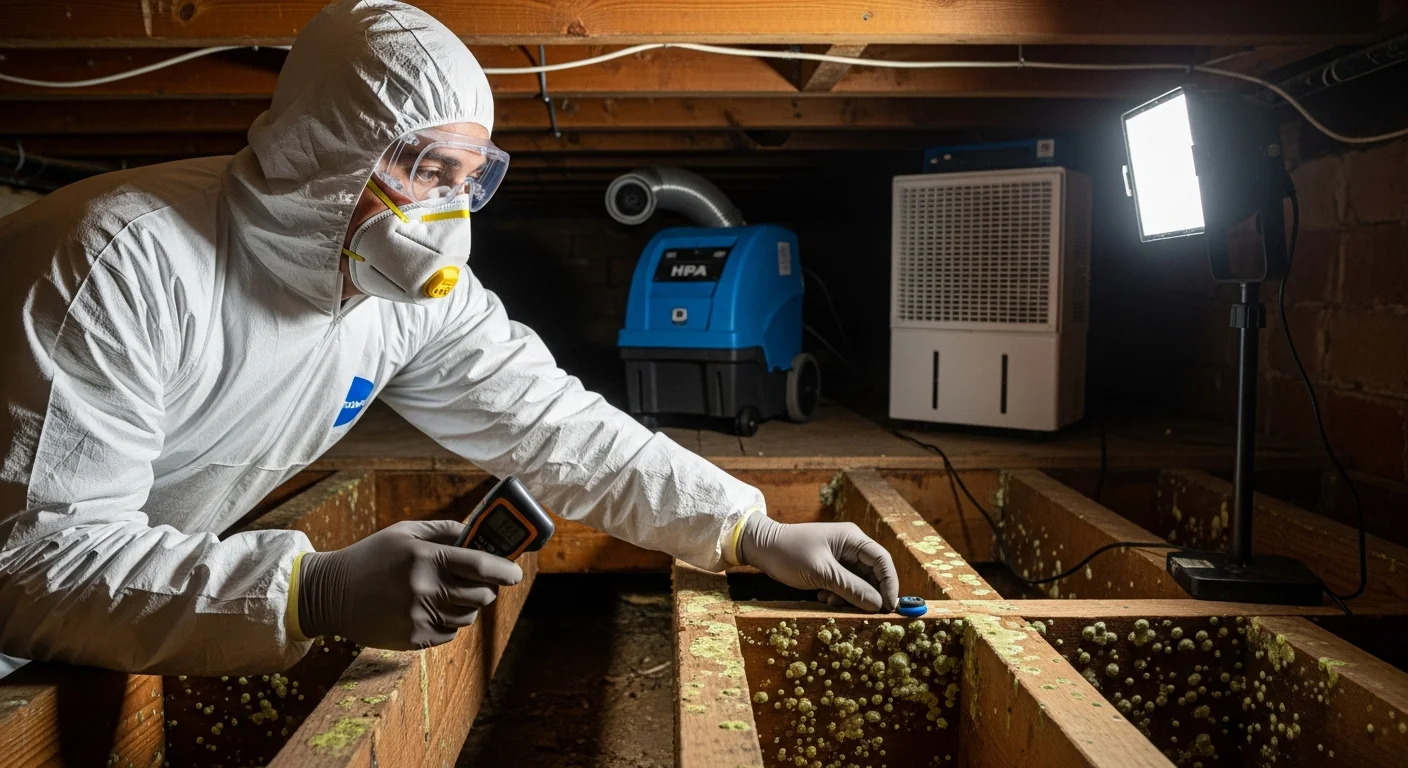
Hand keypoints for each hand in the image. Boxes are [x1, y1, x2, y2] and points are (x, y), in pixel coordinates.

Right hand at [297, 520, 521, 649]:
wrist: (330, 594)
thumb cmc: (371, 557)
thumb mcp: (405, 532)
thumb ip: (444, 530)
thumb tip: (477, 532)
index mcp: (425, 558)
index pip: (481, 565)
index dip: (505, 570)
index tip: (515, 572)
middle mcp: (425, 590)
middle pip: (481, 595)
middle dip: (487, 587)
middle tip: (480, 580)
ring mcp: (419, 618)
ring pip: (468, 616)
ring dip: (466, 604)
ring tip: (446, 592)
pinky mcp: (414, 640)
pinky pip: (450, 633)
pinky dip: (448, 621)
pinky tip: (428, 608)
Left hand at [738, 513, 898, 611]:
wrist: (761, 548)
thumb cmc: (789, 553)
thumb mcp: (821, 573)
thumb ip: (851, 588)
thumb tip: (877, 604)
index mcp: (852, 538)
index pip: (882, 560)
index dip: (890, 584)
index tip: (889, 607)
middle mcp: (851, 546)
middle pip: (873, 573)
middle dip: (868, 594)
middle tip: (863, 613)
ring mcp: (840, 556)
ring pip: (858, 582)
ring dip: (849, 596)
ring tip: (830, 601)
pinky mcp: (830, 567)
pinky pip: (844, 585)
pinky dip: (837, 594)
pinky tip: (822, 596)